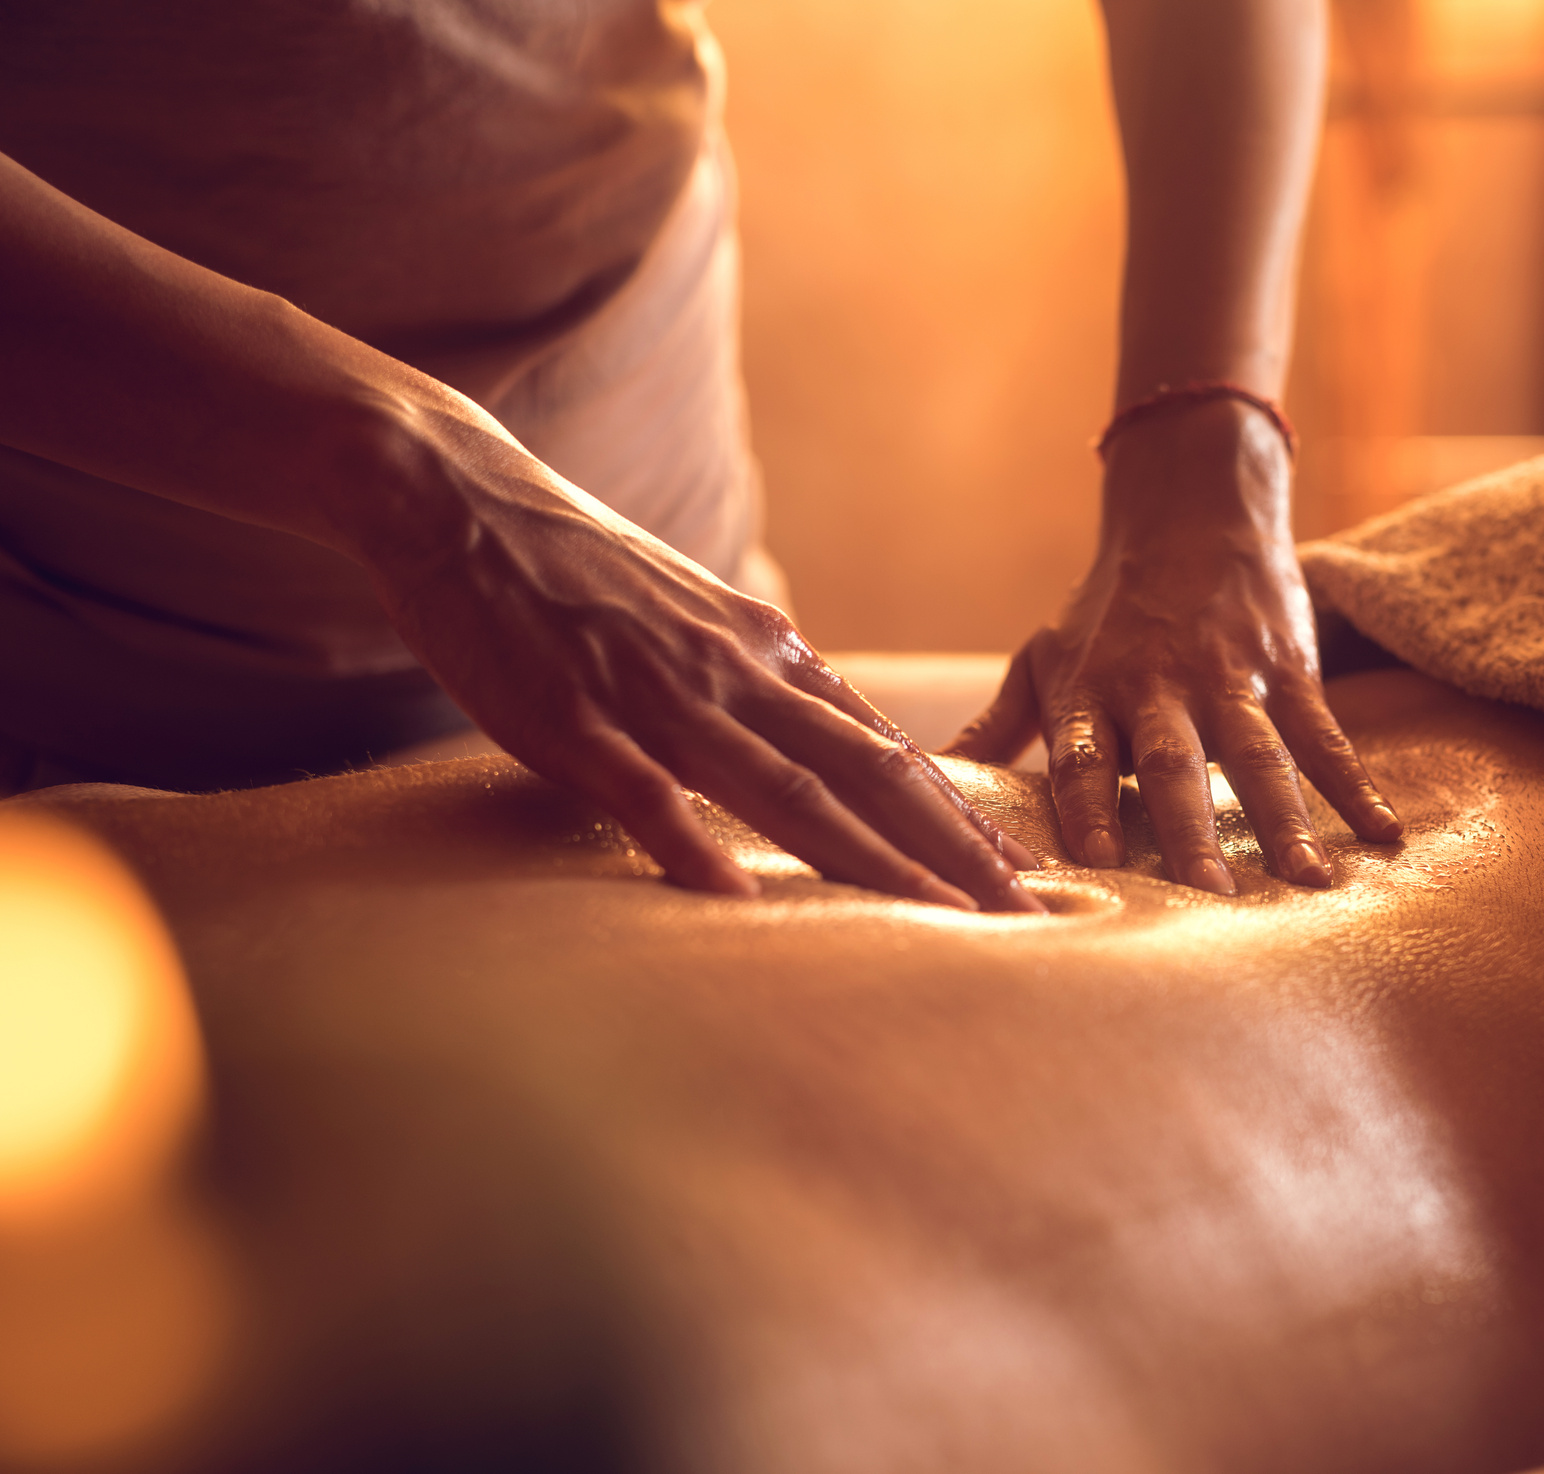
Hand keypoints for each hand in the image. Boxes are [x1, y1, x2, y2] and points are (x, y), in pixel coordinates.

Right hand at [358, 405, 1042, 910]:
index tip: (1020, 868)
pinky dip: (692, 846)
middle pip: (870, 775)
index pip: (887, 749)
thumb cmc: (577, 575)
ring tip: (939, 917)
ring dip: (870, 860)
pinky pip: (643, 792)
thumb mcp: (695, 626)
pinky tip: (734, 901)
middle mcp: (738, 674)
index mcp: (769, 656)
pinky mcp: (574, 718)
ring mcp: (660, 696)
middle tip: (1024, 911)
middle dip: (953, 849)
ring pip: (786, 791)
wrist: (460, 495)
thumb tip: (815, 753)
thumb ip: (756, 690)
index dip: (959, 813)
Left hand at [950, 398, 1399, 892]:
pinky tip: (1382, 834)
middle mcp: (1158, 688)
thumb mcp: (1041, 658)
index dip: (1086, 807)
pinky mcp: (1286, 668)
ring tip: (1306, 882)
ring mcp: (1229, 679)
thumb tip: (915, 782)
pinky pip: (1325, 734)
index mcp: (1092, 693)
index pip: (1084, 757)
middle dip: (1188, 830)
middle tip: (1208, 897)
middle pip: (1174, 765)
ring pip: (1258, 755)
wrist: (1191, 511)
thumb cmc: (1105, 608)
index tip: (1092, 864)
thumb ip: (992, 730)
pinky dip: (1354, 785)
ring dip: (1283, 818)